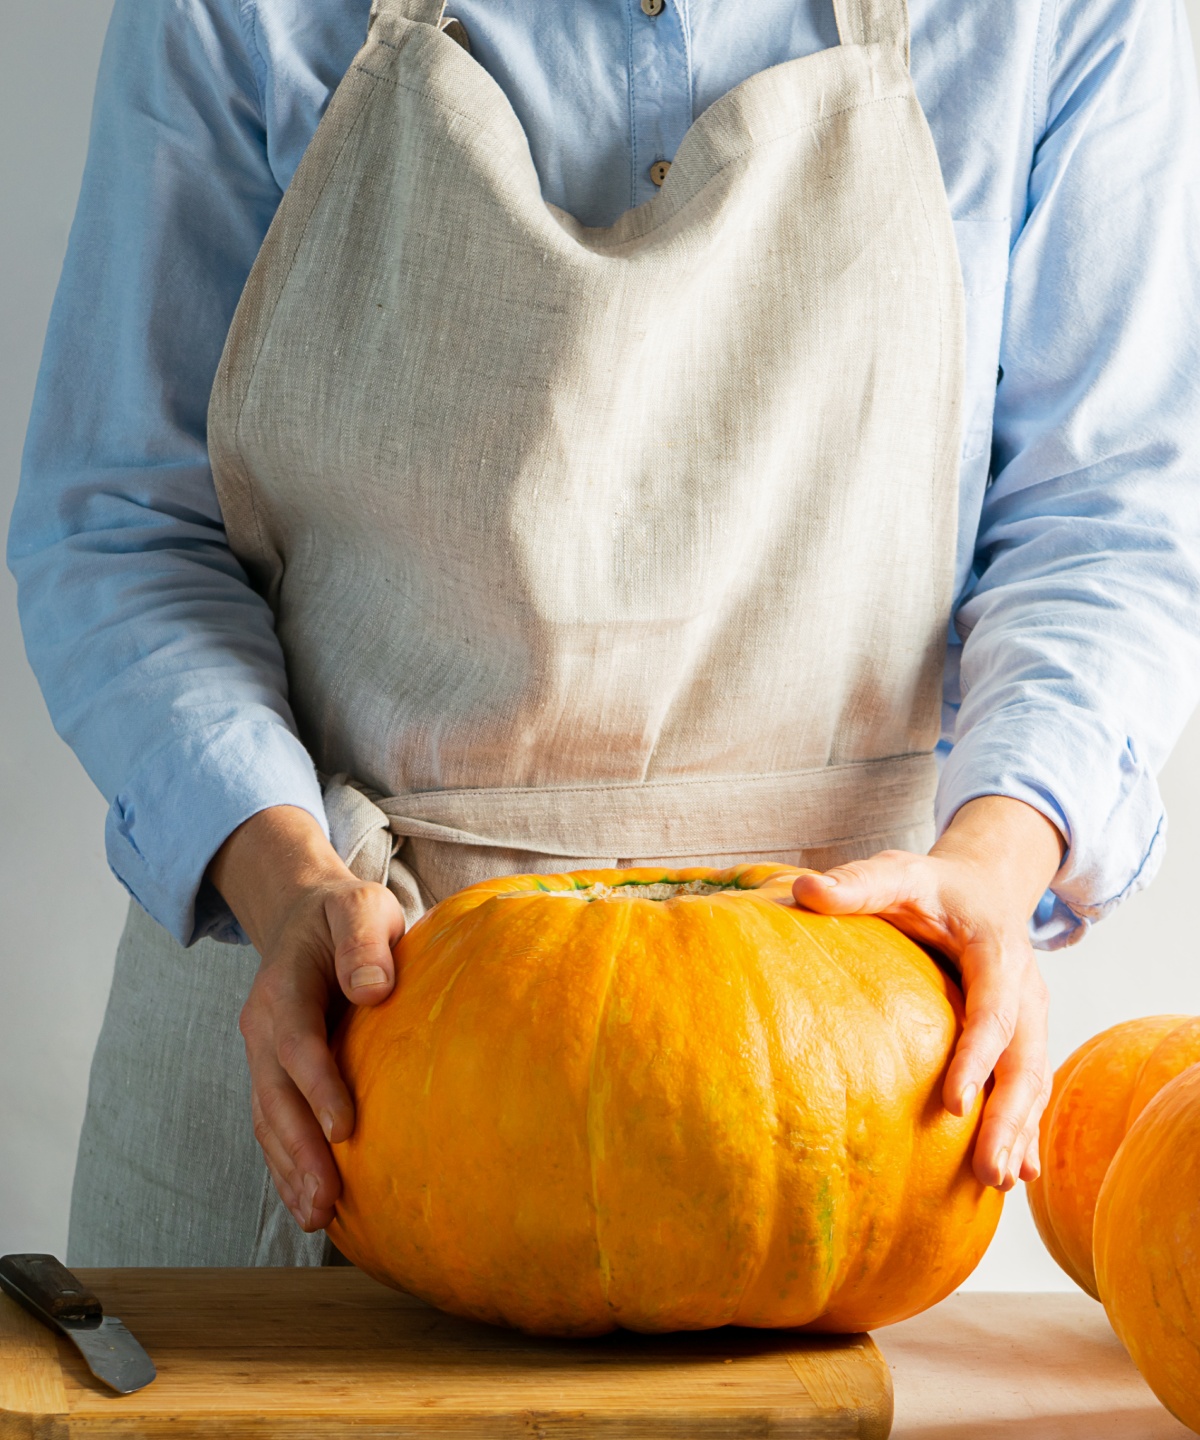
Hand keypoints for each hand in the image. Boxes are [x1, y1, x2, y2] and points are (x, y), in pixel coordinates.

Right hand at [208, 806, 404, 1230]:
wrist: (307, 916)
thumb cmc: (345, 915)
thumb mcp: (360, 907)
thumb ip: (365, 942)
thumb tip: (373, 988)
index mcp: (284, 987)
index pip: (297, 1043)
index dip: (318, 1086)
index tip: (345, 1129)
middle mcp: (264, 1027)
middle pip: (275, 1096)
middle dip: (298, 1151)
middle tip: (325, 1201)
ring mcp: (263, 1055)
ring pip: (267, 1120)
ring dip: (288, 1171)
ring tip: (317, 1218)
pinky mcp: (274, 1074)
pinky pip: (273, 1125)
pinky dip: (286, 1166)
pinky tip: (309, 1205)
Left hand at [792, 795, 1063, 1190]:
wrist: (985, 885)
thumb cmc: (933, 884)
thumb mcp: (897, 872)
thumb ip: (858, 883)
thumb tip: (806, 888)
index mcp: (998, 952)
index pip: (994, 1011)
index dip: (978, 1056)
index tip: (954, 1103)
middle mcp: (1026, 989)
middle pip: (1025, 1060)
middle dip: (1009, 1118)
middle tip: (987, 1173)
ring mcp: (1031, 1017)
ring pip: (1033, 1080)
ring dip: (1019, 1132)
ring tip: (998, 1182)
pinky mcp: (1025, 1036)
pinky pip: (1030, 1085)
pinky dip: (1026, 1127)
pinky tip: (1020, 1171)